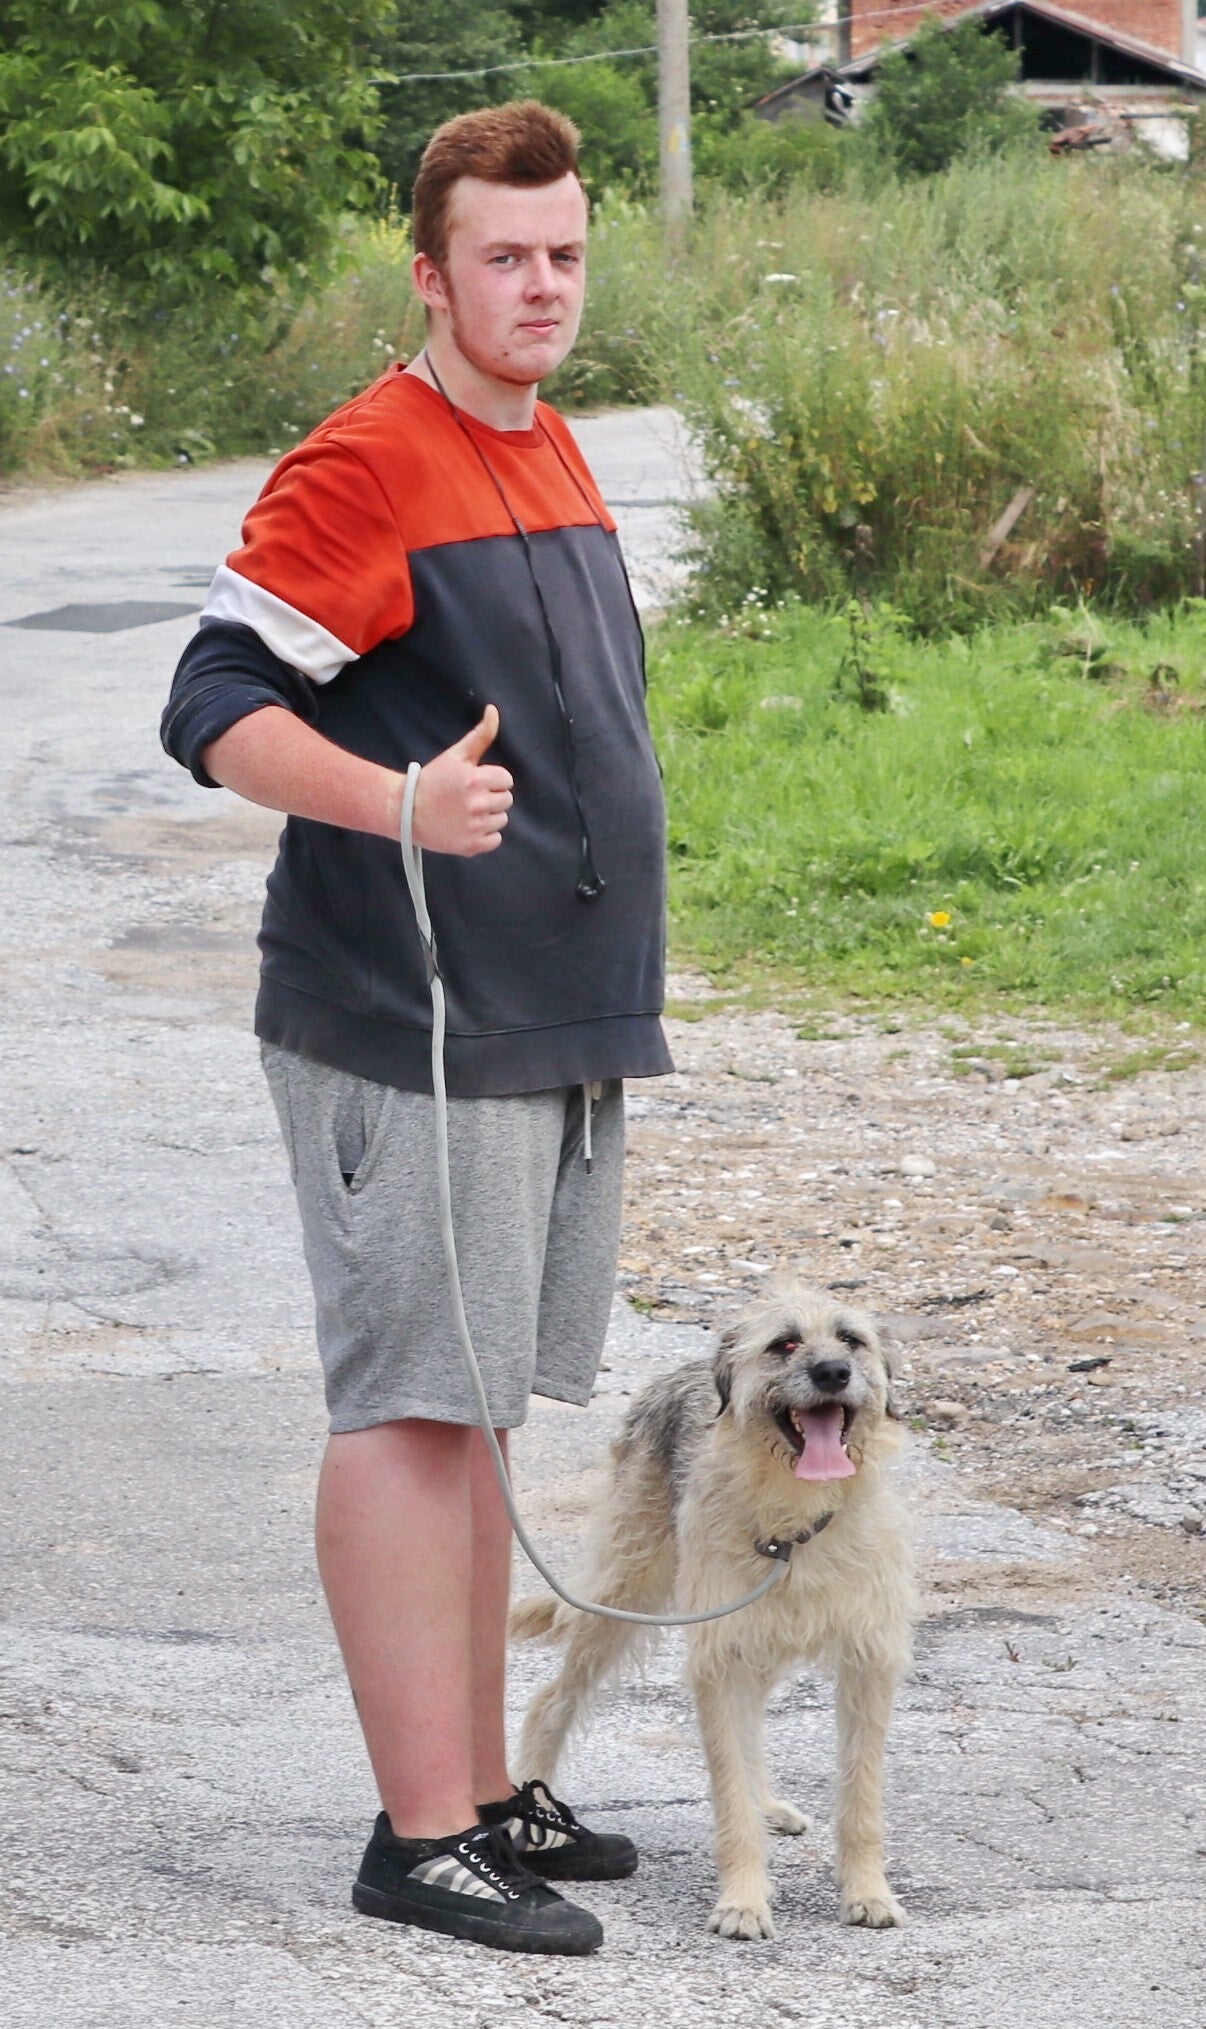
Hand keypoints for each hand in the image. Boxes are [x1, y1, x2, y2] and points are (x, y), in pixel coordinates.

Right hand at [411, 704, 512, 856]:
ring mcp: (474, 826)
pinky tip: (467, 827)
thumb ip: (480, 735)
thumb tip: (493, 710)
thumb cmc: (432, 781)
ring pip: (501, 819)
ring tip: (466, 812)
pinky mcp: (471, 845)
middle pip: (506, 800)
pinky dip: (484, 835)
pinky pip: (495, 839)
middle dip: (491, 796)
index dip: (492, 779)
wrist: (406, 812)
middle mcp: (476, 803)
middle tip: (469, 798)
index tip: (475, 782)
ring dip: (488, 816)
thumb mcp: (455, 755)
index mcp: (475, 779)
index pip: (506, 779)